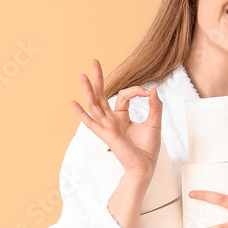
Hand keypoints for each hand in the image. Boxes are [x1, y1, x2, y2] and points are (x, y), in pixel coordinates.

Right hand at [69, 58, 162, 182]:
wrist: (145, 166)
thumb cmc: (148, 150)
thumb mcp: (154, 123)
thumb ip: (154, 106)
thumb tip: (153, 90)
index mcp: (122, 118)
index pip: (123, 96)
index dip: (135, 90)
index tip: (148, 93)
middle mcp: (112, 121)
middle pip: (102, 96)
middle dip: (98, 79)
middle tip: (94, 61)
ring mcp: (107, 127)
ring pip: (95, 105)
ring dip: (88, 90)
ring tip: (82, 75)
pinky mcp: (106, 135)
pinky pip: (91, 123)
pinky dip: (81, 113)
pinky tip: (73, 102)